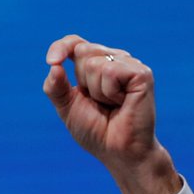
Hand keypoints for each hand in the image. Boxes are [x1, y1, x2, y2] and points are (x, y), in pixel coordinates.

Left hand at [43, 34, 181, 193]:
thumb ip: (55, 87)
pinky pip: (111, 71)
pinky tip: (122, 103)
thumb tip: (54, 65)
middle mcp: (113, 60)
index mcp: (96, 65)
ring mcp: (129, 64)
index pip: (75, 43)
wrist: (117, 151)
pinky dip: (109, 92)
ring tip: (112, 105)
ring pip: (94, 63)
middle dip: (81, 82)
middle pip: (82, 51)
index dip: (61, 47)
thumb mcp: (66, 107)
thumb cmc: (95, 131)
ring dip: (96, 91)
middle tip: (98, 102)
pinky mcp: (142, 73)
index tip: (51, 61)